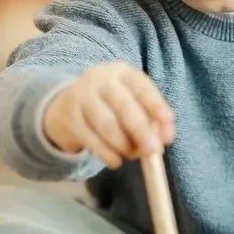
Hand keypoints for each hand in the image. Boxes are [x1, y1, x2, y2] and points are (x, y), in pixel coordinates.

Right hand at [42, 62, 173, 168]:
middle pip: (123, 105)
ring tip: (132, 155)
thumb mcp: (132, 102)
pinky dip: (106, 153)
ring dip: (123, 144)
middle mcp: (100, 80)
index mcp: (123, 72)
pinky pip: (90, 139)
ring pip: (106, 124)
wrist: (66, 103)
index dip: (156, 104)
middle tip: (152, 150)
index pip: (142, 87)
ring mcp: (81, 97)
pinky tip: (115, 161)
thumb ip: (151, 117)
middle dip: (141, 129)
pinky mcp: (69, 118)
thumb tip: (166, 137)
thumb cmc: (111, 104)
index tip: (168, 122)